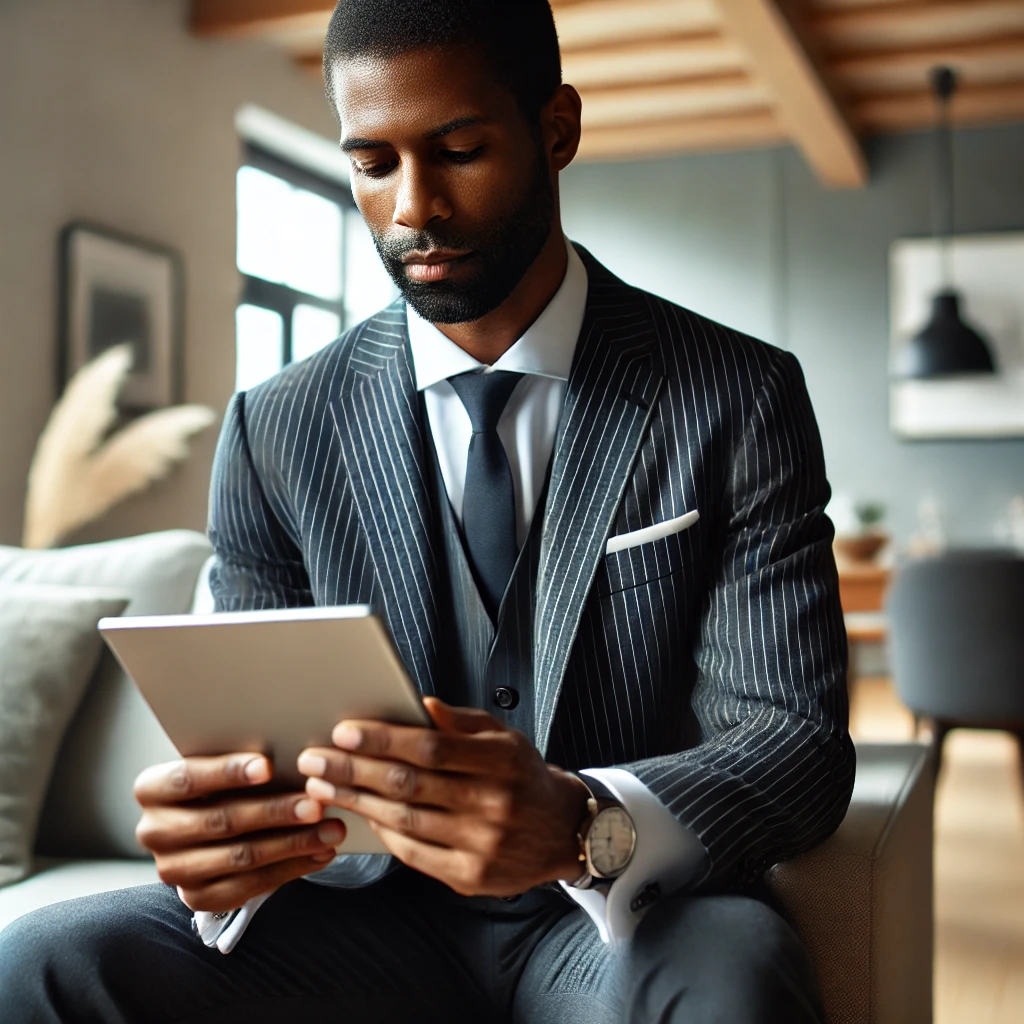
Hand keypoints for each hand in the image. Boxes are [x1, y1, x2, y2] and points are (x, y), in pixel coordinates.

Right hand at [133, 753, 344, 912]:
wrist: (209, 827)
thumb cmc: (224, 783)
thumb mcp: (221, 767)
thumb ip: (243, 762)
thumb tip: (293, 747)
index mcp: (152, 789)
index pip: (188, 778)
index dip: (228, 772)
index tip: (268, 766)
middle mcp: (154, 832)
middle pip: (221, 820)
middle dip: (275, 812)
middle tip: (317, 803)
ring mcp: (173, 869)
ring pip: (241, 857)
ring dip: (293, 843)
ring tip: (331, 829)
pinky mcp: (197, 897)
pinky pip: (250, 886)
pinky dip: (291, 868)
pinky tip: (321, 853)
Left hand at [296, 698, 589, 896]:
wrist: (562, 832)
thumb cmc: (523, 776)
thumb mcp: (504, 737)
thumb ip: (461, 722)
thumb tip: (419, 705)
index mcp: (501, 761)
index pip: (430, 747)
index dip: (383, 739)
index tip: (344, 731)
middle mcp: (493, 803)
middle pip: (409, 784)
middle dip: (353, 770)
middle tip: (314, 759)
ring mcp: (481, 845)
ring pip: (404, 820)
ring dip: (356, 801)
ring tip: (321, 786)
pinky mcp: (470, 877)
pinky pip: (413, 853)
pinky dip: (382, 831)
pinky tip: (360, 813)